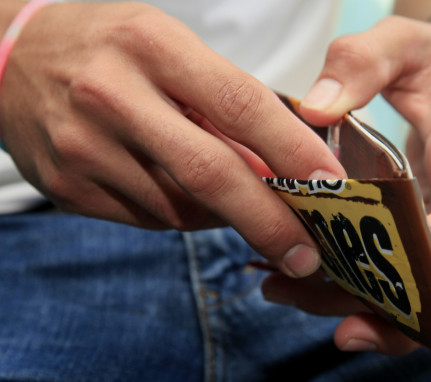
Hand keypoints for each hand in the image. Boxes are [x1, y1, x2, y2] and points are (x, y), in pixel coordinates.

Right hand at [0, 1, 345, 277]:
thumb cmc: (111, 46)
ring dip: (224, 216)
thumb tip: (279, 165)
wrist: (11, 56)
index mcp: (152, 46)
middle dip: (268, 221)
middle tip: (307, 253)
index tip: (331, 186)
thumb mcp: (172, 48)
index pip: (241, 104)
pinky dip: (183, 216)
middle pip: (210, 173)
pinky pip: (148, 219)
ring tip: (242, 206)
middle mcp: (112, 96)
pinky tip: (187, 196)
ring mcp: (83, 147)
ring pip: (180, 208)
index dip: (293, 150)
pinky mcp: (66, 187)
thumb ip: (224, 104)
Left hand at [261, 15, 430, 352]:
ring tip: (291, 296)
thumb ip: (360, 62)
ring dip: (367, 313)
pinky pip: (399, 279)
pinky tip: (294, 284)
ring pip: (427, 295)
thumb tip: (314, 110)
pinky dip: (352, 292)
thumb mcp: (399, 40)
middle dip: (417, 315)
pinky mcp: (419, 236)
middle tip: (348, 327)